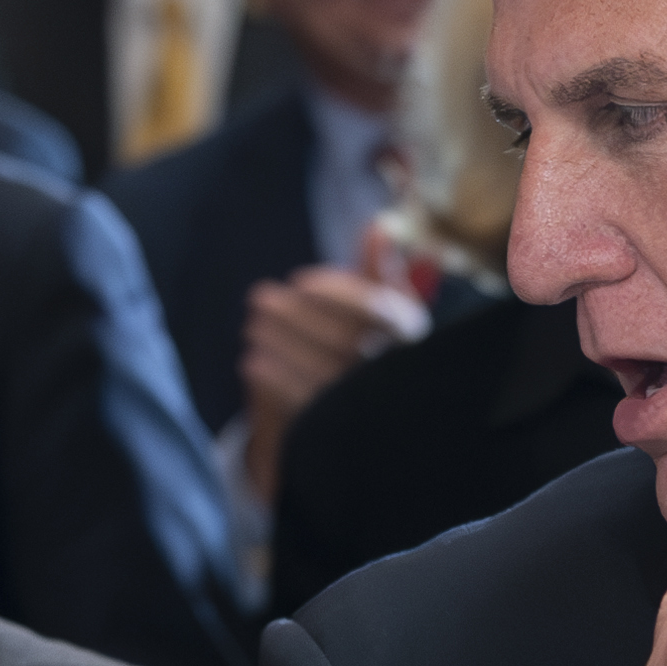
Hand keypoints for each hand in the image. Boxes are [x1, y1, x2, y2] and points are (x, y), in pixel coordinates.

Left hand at [238, 266, 425, 496]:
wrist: (362, 427)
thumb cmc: (371, 354)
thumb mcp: (382, 313)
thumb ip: (379, 273)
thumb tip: (379, 226)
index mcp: (414, 342)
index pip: (381, 313)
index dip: (337, 293)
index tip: (299, 281)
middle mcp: (399, 377)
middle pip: (346, 343)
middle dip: (296, 316)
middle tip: (260, 299)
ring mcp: (372, 412)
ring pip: (323, 376)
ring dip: (280, 345)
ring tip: (253, 327)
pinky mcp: (341, 438)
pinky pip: (306, 409)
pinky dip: (276, 381)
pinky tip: (252, 362)